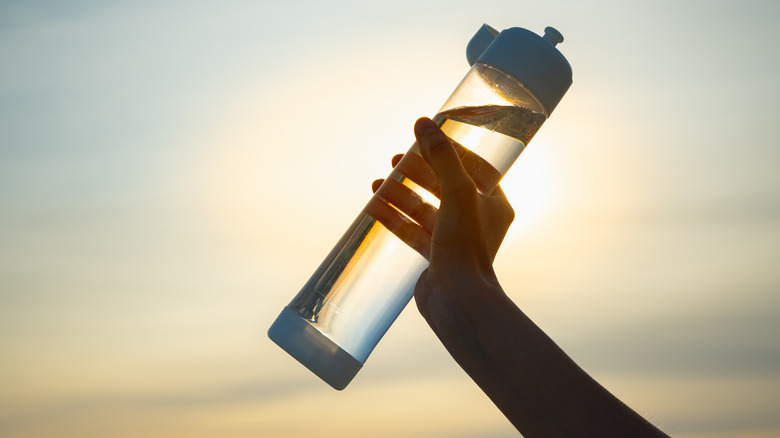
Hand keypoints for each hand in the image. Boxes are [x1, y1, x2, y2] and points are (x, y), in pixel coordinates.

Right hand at [364, 117, 514, 313]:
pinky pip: (412, 231)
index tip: (424, 140)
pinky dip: (394, 218)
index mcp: (494, 203)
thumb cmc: (465, 245)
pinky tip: (373, 206)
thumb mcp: (456, 191)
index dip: (446, 152)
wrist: (458, 300)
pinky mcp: (435, 257)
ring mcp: (454, 240)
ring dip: (401, 194)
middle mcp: (477, 220)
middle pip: (443, 187)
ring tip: (377, 183)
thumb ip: (440, 156)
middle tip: (395, 160)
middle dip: (417, 172)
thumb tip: (423, 123)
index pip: (471, 168)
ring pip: (424, 209)